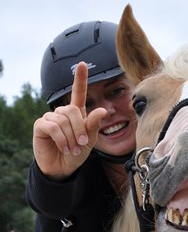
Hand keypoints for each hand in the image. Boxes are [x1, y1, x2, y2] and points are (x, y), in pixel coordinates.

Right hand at [33, 62, 106, 179]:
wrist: (63, 168)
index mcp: (77, 113)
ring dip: (70, 137)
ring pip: (63, 120)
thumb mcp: (89, 140)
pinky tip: (64, 147)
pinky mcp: (40, 126)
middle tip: (82, 143)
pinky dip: (61, 138)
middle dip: (79, 128)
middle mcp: (63, 112)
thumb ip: (93, 125)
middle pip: (73, 110)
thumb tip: (102, 110)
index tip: (83, 64)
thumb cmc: (77, 152)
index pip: (78, 92)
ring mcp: (50, 118)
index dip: (80, 78)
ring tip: (72, 149)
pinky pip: (52, 126)